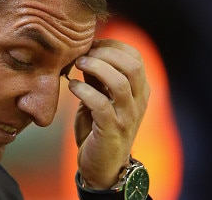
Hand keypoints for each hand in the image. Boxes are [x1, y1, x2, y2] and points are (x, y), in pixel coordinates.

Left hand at [68, 39, 149, 188]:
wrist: (103, 166)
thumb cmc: (99, 127)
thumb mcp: (100, 97)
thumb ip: (97, 77)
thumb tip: (85, 52)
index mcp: (139, 90)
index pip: (135, 56)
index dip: (112, 45)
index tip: (91, 45)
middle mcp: (139, 101)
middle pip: (132, 65)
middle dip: (105, 53)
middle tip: (83, 55)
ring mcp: (128, 116)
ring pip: (120, 82)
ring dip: (96, 68)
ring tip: (77, 65)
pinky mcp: (112, 130)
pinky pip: (101, 104)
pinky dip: (84, 90)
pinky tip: (72, 86)